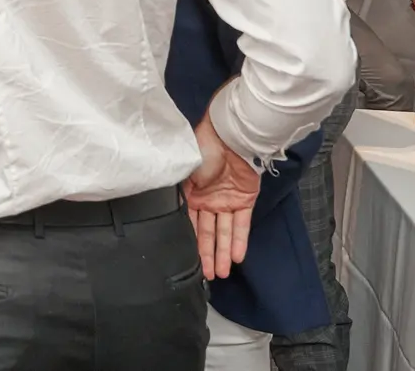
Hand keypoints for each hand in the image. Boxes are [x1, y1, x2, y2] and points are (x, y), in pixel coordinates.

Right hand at [183, 117, 256, 278]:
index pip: (189, 224)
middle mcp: (206, 200)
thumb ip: (178, 194)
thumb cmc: (202, 152)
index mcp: (189, 193)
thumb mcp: (183, 172)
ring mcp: (226, 201)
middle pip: (207, 232)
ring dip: (222, 252)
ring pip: (224, 232)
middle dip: (207, 254)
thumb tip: (170, 213)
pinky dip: (239, 240)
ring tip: (222, 273)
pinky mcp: (244, 200)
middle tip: (209, 277)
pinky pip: (241, 224)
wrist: (229, 138)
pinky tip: (236, 257)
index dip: (190, 243)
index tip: (188, 263)